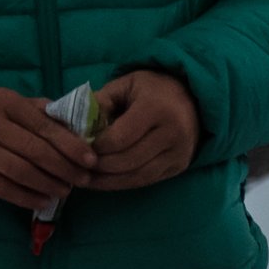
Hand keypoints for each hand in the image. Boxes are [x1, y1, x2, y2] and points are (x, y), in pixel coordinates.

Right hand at [0, 87, 98, 210]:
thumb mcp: (5, 101)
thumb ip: (37, 110)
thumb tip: (74, 123)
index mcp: (4, 102)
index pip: (44, 126)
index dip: (70, 145)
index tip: (90, 160)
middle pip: (34, 151)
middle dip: (64, 168)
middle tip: (82, 180)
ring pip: (19, 172)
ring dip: (47, 185)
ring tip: (65, 192)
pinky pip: (1, 188)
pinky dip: (25, 197)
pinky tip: (42, 201)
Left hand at [88, 69, 199, 190]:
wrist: (191, 97)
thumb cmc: (151, 88)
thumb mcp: (124, 85)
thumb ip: (101, 102)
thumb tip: (77, 126)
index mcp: (156, 108)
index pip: (120, 138)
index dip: (97, 147)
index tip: (80, 148)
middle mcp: (172, 132)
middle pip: (128, 160)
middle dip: (100, 167)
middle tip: (79, 167)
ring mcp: (179, 152)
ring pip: (138, 175)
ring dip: (109, 181)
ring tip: (87, 179)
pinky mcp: (180, 166)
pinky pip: (148, 180)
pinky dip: (124, 183)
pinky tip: (106, 182)